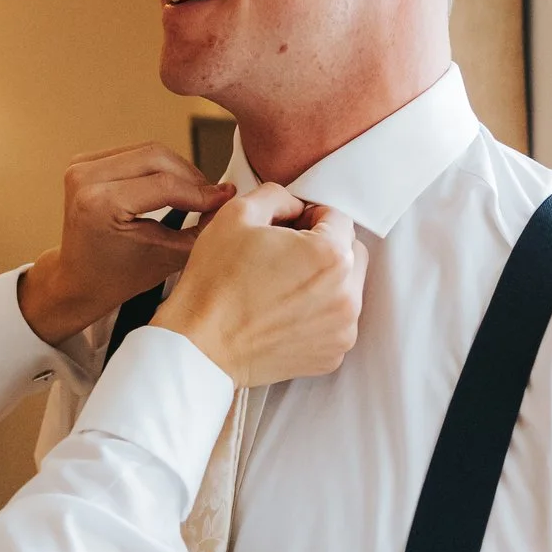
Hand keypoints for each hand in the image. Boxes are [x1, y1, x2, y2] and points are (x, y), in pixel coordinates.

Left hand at [18, 142, 233, 344]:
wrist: (78, 280)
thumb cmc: (117, 277)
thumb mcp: (166, 258)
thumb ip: (201, 230)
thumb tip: (227, 199)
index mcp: (99, 204)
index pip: (165, 185)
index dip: (201, 192)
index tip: (226, 199)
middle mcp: (84, 179)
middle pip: (158, 157)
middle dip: (192, 177)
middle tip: (212, 197)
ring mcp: (80, 167)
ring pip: (149, 151)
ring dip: (178, 169)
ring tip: (195, 194)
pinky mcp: (84, 162)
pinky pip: (134, 153)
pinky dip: (159, 167)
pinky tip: (173, 187)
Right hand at [150, 182, 365, 387]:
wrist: (200, 347)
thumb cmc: (215, 285)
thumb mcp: (236, 215)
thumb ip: (277, 196)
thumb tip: (294, 206)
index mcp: (330, 256)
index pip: (339, 218)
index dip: (312, 215)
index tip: (290, 227)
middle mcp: (346, 296)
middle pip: (351, 253)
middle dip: (325, 247)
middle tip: (286, 255)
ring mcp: (341, 330)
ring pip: (346, 289)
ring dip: (324, 281)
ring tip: (282, 286)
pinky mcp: (331, 355)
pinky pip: (335, 322)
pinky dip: (317, 314)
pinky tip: (283, 313)